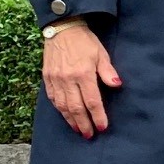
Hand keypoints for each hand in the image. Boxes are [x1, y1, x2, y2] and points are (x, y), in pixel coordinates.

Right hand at [41, 21, 121, 138]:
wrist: (62, 28)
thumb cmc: (85, 42)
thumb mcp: (101, 53)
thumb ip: (108, 71)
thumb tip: (117, 84)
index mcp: (83, 74)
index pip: (91, 101)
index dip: (98, 116)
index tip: (102, 127)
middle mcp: (67, 79)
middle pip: (76, 108)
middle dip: (84, 123)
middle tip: (90, 135)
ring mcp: (55, 79)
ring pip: (62, 106)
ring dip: (71, 120)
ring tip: (79, 130)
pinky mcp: (47, 78)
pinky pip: (52, 98)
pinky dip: (60, 110)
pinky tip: (66, 116)